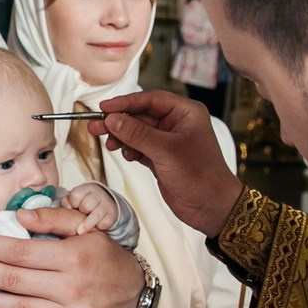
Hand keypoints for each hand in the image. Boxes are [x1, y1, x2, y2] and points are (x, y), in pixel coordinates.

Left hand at [61, 182, 118, 235]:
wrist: (106, 205)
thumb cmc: (85, 203)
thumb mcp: (74, 199)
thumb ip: (66, 201)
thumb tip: (66, 207)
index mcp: (87, 188)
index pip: (76, 195)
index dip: (72, 203)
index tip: (73, 207)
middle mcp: (98, 194)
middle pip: (86, 205)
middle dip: (82, 211)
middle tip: (81, 214)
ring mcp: (107, 204)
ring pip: (95, 215)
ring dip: (87, 223)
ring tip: (80, 231)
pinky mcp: (112, 215)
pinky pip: (103, 224)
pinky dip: (98, 227)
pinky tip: (95, 226)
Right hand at [94, 91, 241, 237]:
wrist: (212, 208)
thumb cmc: (200, 175)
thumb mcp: (166, 151)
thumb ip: (137, 134)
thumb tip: (112, 119)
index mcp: (185, 112)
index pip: (150, 99)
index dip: (125, 102)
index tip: (104, 107)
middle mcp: (177, 123)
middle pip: (141, 115)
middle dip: (119, 121)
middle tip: (95, 125)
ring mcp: (169, 141)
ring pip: (138, 132)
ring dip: (122, 137)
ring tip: (109, 145)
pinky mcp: (162, 158)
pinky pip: (140, 147)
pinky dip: (130, 150)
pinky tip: (126, 155)